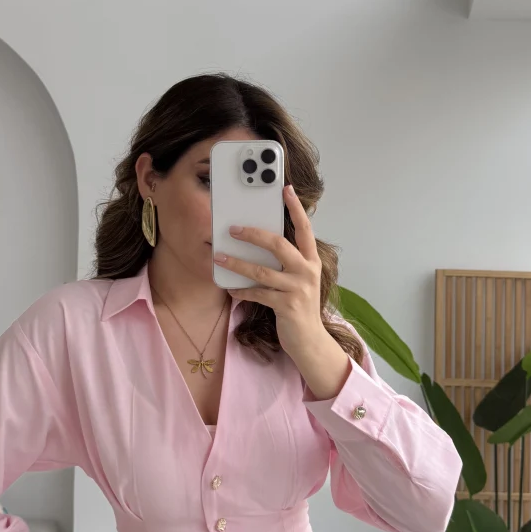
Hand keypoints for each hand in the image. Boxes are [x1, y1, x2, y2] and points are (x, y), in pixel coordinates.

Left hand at [212, 183, 324, 361]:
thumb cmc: (299, 306)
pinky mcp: (287, 306)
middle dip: (254, 234)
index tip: (286, 190)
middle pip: (279, 245)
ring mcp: (298, 289)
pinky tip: (230, 288)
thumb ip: (287, 263)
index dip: (296, 209)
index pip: (305, 229)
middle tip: (233, 229)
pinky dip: (241, 291)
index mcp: (311, 261)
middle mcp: (307, 272)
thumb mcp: (298, 280)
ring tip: (219, 257)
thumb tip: (259, 243)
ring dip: (237, 263)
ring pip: (262, 271)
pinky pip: (258, 294)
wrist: (310, 341)